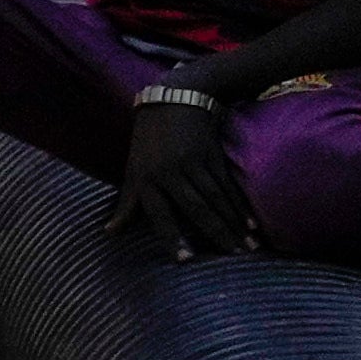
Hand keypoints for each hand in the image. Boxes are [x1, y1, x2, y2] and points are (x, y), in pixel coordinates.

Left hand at [121, 95, 257, 260]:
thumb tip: (110, 232)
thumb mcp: (132, 168)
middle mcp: (169, 172)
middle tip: (233, 257)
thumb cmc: (147, 141)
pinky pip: (228, 186)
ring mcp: (193, 162)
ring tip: (249, 246)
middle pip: (197, 208)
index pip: (160, 214)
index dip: (172, 236)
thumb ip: (126, 202)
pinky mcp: (213, 155)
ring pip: (217, 199)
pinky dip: (240, 205)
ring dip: (234, 224)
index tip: (184, 259)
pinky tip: (251, 223)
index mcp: (146, 178)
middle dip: (217, 233)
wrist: (173, 100)